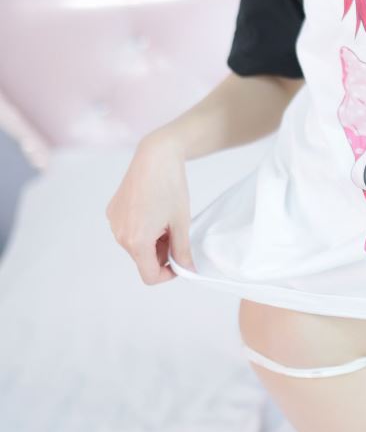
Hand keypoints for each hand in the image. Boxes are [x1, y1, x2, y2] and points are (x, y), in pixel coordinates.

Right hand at [105, 133, 197, 284]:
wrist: (155, 155)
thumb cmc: (170, 186)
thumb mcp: (181, 222)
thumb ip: (182, 251)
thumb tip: (187, 269)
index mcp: (136, 241)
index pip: (150, 276)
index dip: (168, 274)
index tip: (180, 261)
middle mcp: (120, 235)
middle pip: (142, 259)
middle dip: (161, 253)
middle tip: (176, 233)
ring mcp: (114, 222)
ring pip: (135, 245)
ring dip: (152, 241)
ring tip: (165, 219)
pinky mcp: (112, 211)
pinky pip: (127, 230)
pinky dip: (142, 229)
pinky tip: (153, 210)